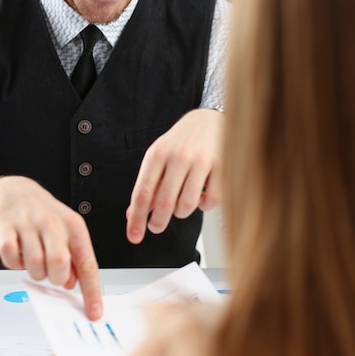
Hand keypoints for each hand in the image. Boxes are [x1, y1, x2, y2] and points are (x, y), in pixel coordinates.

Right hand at [0, 176, 101, 319]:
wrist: (15, 191)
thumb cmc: (45, 215)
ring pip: (35, 266)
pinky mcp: (6, 229)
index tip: (94, 312)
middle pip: (59, 265)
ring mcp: (29, 225)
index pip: (87, 263)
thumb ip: (74, 258)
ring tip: (35, 258)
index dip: (91, 291)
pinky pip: (11, 261)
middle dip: (56, 278)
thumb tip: (73, 284)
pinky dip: (15, 265)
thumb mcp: (67, 231)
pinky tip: (19, 252)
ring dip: (35, 272)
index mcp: (74, 226)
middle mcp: (53, 224)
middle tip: (51, 271)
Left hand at [126, 108, 222, 242]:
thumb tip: (132, 214)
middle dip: (158, 222)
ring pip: (187, 205)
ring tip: (181, 205)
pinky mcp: (222, 166)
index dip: (137, 218)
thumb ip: (148, 184)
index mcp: (157, 154)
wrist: (210, 118)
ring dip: (181, 213)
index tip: (134, 236)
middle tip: (156, 227)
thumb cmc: (182, 141)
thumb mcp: (158, 157)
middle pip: (164, 202)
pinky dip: (204, 205)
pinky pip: (211, 200)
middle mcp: (178, 156)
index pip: (143, 192)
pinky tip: (201, 195)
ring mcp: (201, 161)